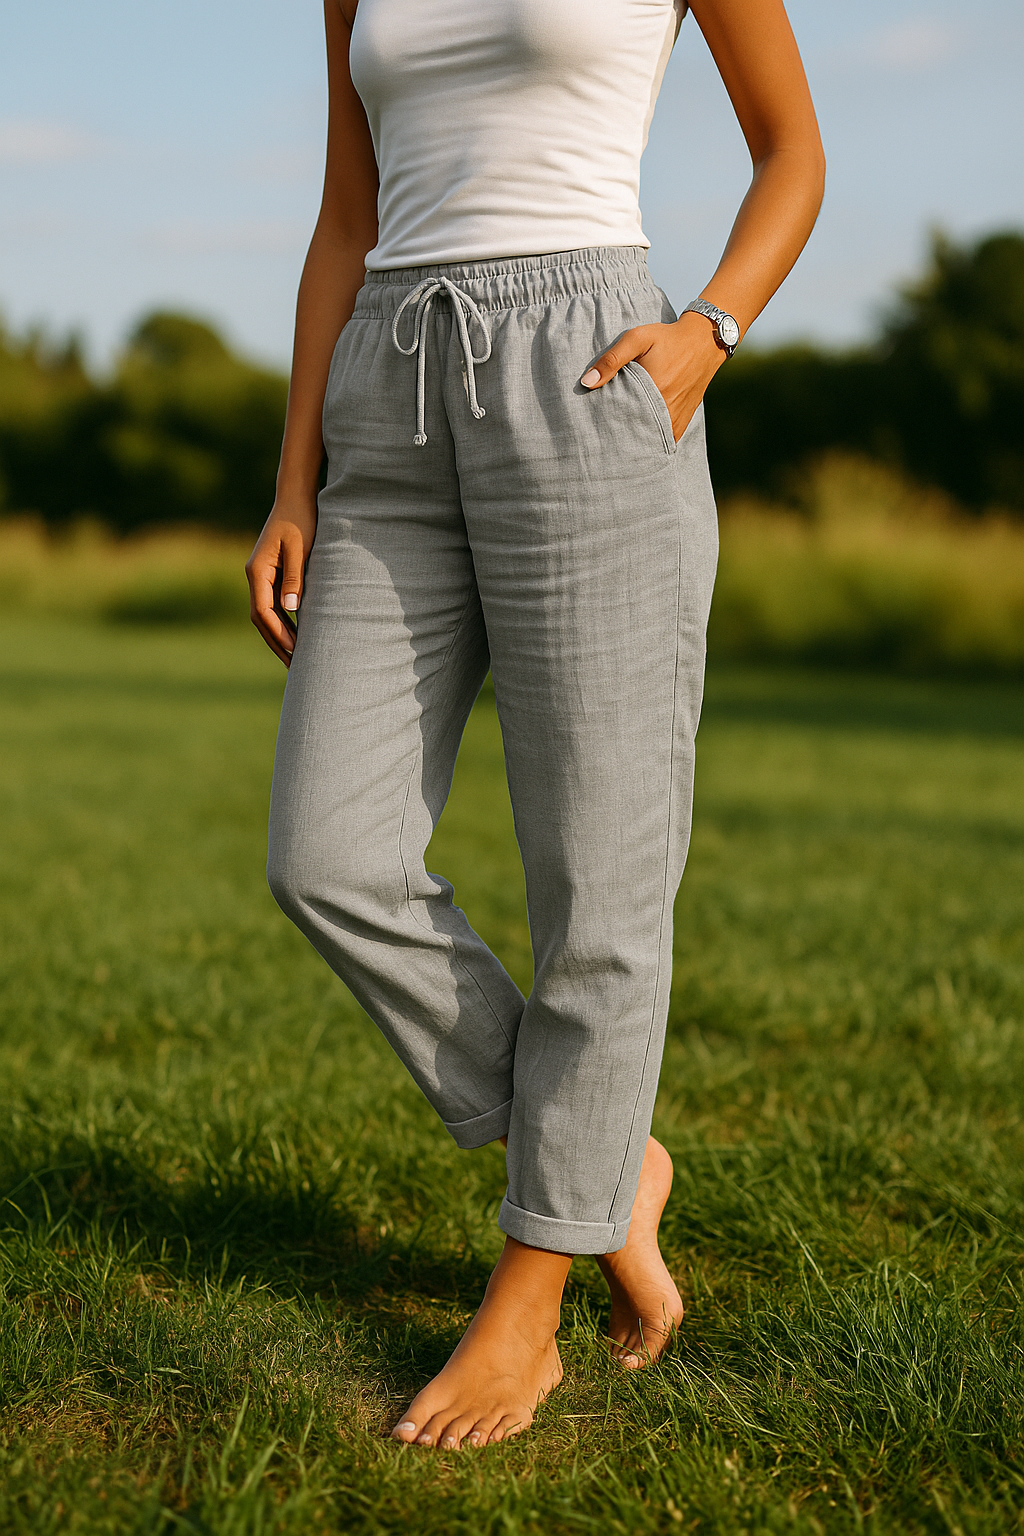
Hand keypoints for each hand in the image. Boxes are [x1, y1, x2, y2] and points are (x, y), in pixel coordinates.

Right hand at [245, 502, 316, 665]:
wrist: (295, 499)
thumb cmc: (300, 520)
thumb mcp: (300, 548)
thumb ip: (295, 577)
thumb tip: (290, 609)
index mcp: (257, 570)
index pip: (262, 610)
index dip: (277, 632)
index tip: (294, 649)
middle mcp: (255, 576)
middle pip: (261, 618)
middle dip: (276, 642)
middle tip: (294, 666)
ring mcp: (261, 577)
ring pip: (265, 615)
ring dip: (278, 636)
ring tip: (295, 659)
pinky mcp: (271, 576)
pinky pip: (273, 606)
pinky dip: (282, 623)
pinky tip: (296, 636)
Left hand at [580, 311, 728, 441]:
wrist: (704, 340)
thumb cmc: (667, 337)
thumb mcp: (637, 339)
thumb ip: (611, 359)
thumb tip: (586, 382)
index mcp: (653, 392)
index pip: (623, 420)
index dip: (609, 426)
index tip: (596, 429)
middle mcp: (667, 409)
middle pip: (637, 433)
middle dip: (622, 438)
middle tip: (605, 440)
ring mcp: (678, 416)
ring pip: (653, 439)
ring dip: (639, 441)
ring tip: (621, 443)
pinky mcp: (685, 417)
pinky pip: (668, 437)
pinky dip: (655, 440)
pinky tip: (642, 440)